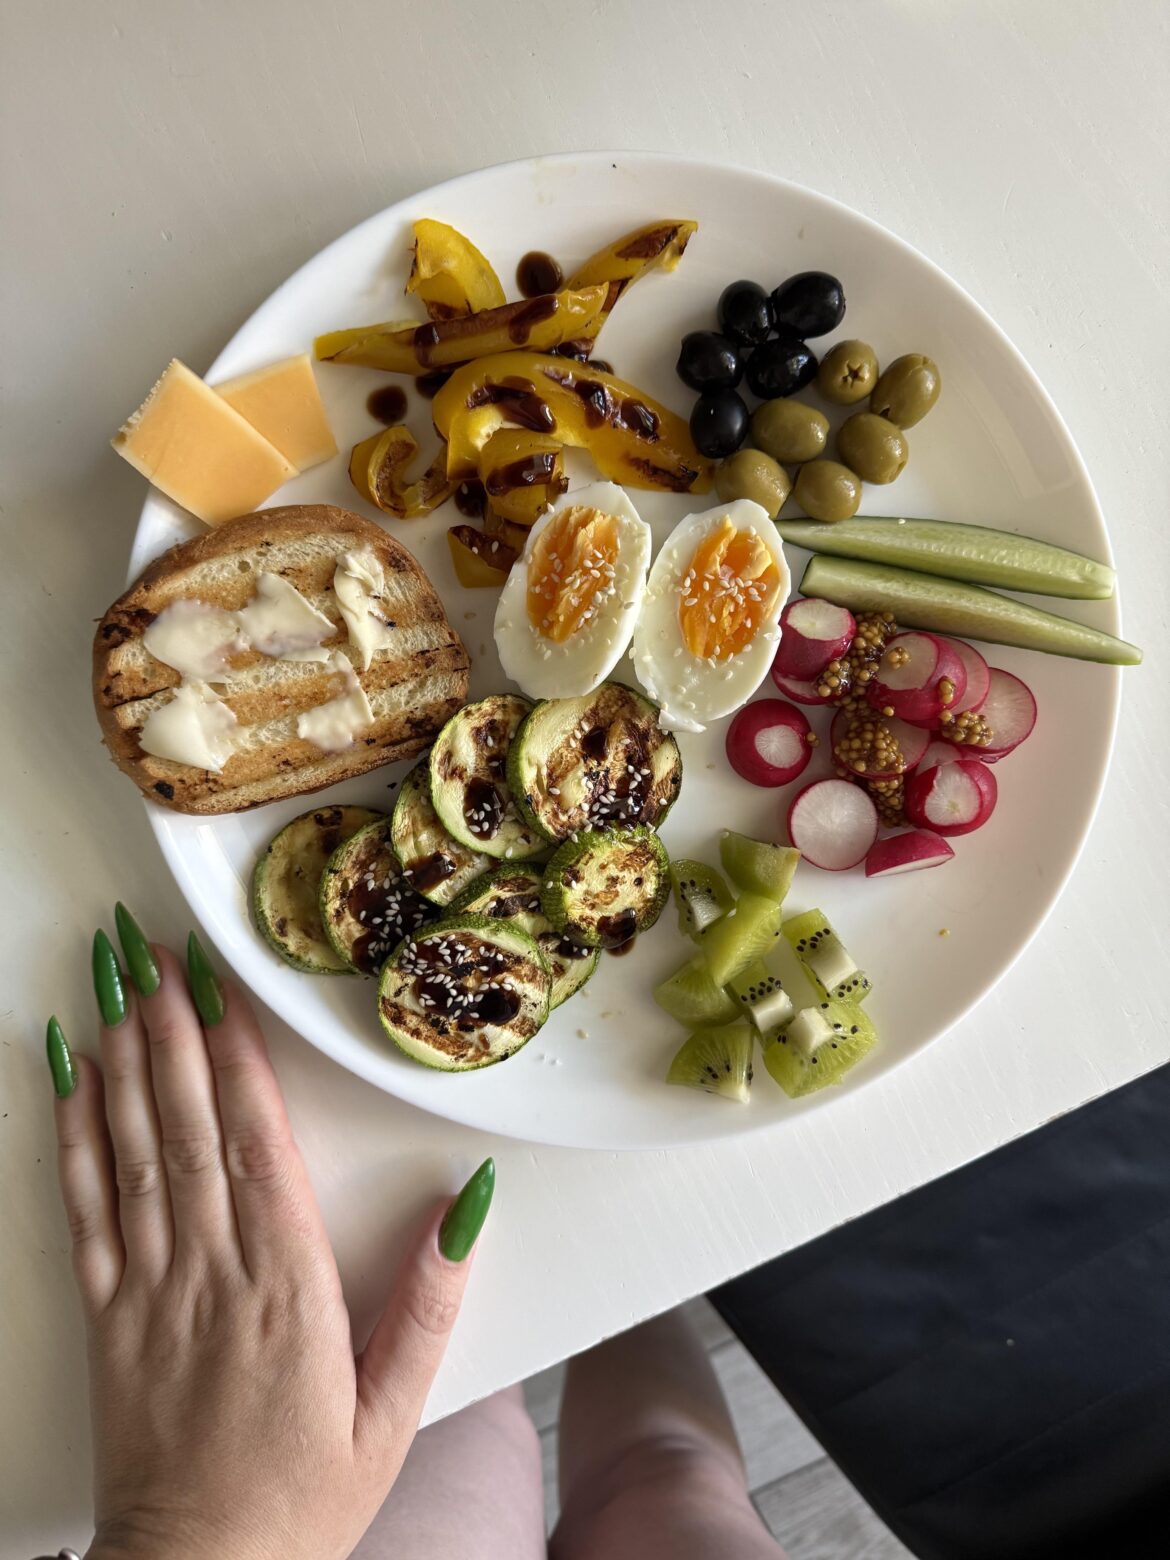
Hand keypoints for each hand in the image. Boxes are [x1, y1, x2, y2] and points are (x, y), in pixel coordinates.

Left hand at [45, 906, 494, 1559]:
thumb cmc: (304, 1498)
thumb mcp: (395, 1413)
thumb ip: (430, 1304)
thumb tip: (467, 1204)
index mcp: (288, 1286)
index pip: (257, 1144)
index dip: (236, 1056)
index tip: (222, 984)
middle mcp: (212, 1271)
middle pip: (187, 1126)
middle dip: (171, 1026)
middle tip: (154, 947)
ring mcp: (149, 1290)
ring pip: (133, 1152)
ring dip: (123, 1059)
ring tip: (116, 982)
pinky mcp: (106, 1316)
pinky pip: (85, 1211)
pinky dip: (74, 1139)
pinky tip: (72, 1080)